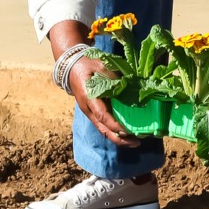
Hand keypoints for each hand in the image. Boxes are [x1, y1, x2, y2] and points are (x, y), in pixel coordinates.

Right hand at [48, 19, 139, 149]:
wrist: (71, 66)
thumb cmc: (87, 65)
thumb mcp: (100, 66)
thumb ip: (113, 78)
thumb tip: (129, 87)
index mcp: (89, 98)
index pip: (102, 116)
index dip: (115, 125)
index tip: (128, 131)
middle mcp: (88, 109)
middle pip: (103, 129)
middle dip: (120, 138)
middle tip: (137, 143)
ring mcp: (90, 112)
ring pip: (103, 130)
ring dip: (119, 138)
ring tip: (135, 142)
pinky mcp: (93, 112)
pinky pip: (104, 125)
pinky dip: (115, 131)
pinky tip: (127, 134)